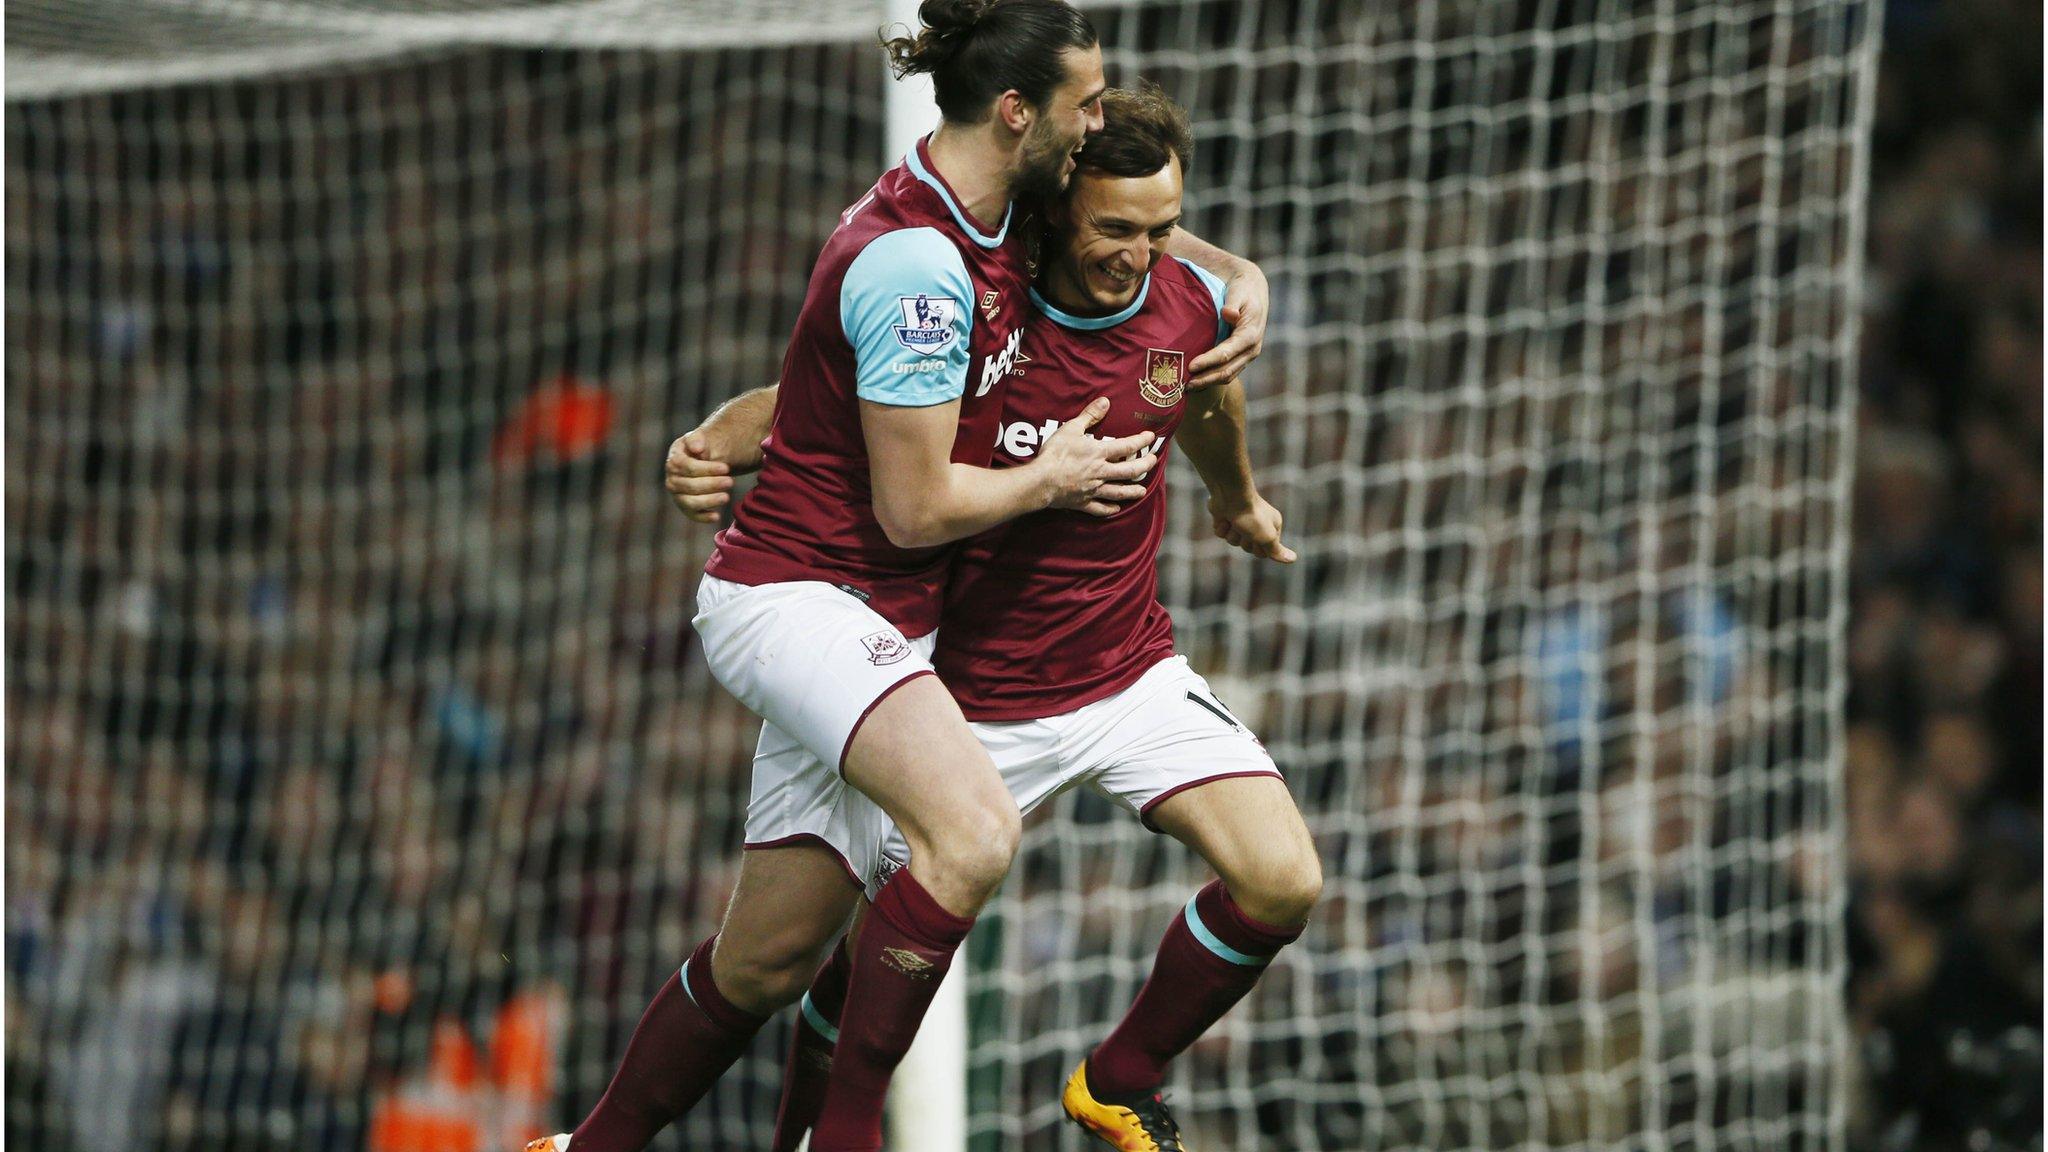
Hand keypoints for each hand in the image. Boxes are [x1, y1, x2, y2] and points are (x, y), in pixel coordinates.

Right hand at [664, 432, 737, 523]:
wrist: (698, 460)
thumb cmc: (699, 449)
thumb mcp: (699, 438)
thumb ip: (697, 439)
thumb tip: (697, 448)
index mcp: (674, 461)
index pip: (687, 466)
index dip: (707, 469)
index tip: (726, 468)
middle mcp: (672, 480)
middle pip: (689, 486)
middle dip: (711, 484)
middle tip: (730, 482)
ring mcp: (677, 495)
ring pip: (690, 502)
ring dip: (709, 501)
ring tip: (726, 497)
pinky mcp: (685, 507)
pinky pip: (692, 515)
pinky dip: (703, 518)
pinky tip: (716, 516)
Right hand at [1038, 398, 1157, 516]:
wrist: (1041, 480)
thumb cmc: (1055, 453)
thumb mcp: (1071, 428)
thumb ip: (1089, 415)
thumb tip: (1105, 402)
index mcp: (1099, 453)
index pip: (1127, 446)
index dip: (1141, 441)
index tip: (1152, 437)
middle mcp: (1101, 472)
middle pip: (1130, 471)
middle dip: (1144, 465)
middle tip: (1153, 461)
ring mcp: (1093, 489)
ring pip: (1119, 492)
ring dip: (1132, 491)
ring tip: (1142, 490)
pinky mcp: (1083, 502)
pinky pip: (1100, 508)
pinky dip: (1109, 509)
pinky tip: (1116, 509)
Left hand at [1188, 262, 1267, 390]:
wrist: (1253, 290)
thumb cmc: (1242, 289)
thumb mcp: (1239, 292)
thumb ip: (1233, 304)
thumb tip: (1229, 314)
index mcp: (1251, 334)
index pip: (1226, 353)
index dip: (1208, 361)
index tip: (1191, 366)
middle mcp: (1252, 349)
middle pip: (1227, 371)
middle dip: (1206, 378)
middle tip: (1185, 384)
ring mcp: (1247, 356)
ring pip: (1228, 375)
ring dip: (1208, 382)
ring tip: (1188, 387)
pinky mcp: (1242, 357)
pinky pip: (1228, 372)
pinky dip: (1212, 378)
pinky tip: (1197, 380)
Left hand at [1209, 492, 1294, 561]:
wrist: (1230, 496)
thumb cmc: (1252, 517)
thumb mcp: (1268, 538)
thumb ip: (1276, 551)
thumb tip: (1293, 559)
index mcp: (1272, 527)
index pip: (1265, 552)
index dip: (1258, 548)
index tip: (1258, 538)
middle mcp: (1257, 524)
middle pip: (1248, 548)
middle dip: (1244, 541)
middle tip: (1245, 529)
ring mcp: (1240, 521)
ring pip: (1233, 541)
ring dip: (1232, 534)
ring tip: (1234, 522)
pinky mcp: (1226, 519)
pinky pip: (1221, 533)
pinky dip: (1222, 528)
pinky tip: (1224, 518)